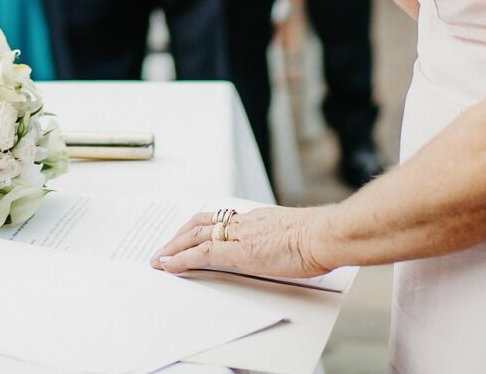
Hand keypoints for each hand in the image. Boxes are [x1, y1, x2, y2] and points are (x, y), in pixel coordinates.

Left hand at [152, 205, 330, 278]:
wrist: (325, 234)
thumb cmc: (320, 237)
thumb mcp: (294, 235)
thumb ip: (282, 238)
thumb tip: (284, 246)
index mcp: (255, 219)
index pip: (217, 220)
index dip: (197, 228)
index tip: (186, 236)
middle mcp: (243, 223)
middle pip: (199, 225)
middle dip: (178, 237)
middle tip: (163, 250)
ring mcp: (239, 236)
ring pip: (194, 236)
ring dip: (173, 248)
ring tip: (159, 259)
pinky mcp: (240, 252)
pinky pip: (202, 254)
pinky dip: (182, 259)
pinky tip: (170, 266)